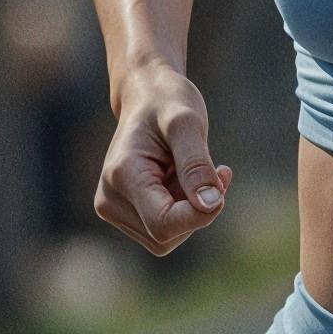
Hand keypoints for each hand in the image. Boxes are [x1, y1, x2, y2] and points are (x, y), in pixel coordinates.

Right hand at [94, 64, 231, 255]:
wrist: (147, 96)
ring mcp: (113, 208)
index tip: (222, 181)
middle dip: (196, 209)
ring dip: (190, 208)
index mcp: (122, 175)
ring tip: (190, 170)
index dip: (199, 215)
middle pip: (166, 235)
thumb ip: (197, 164)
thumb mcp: (187, 122)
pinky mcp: (124, 212)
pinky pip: (163, 229)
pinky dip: (183, 209)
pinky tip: (185, 180)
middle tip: (213, 169)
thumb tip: (210, 205)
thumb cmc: (167, 102)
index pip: (162, 225)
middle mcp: (109, 199)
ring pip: (166, 237)